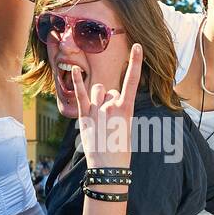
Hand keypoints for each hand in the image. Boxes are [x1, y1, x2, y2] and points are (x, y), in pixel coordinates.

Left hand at [72, 44, 141, 169]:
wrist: (108, 168)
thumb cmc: (120, 150)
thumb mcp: (127, 128)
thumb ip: (119, 111)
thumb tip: (110, 103)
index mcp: (127, 109)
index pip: (132, 81)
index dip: (135, 63)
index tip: (137, 47)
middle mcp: (111, 106)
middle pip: (111, 91)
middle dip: (110, 101)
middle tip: (109, 121)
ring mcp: (97, 110)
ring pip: (98, 91)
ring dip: (98, 98)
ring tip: (99, 116)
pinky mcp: (84, 115)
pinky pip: (80, 94)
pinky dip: (78, 81)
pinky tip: (76, 70)